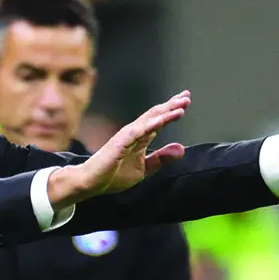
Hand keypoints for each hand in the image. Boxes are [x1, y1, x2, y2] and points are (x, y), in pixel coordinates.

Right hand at [48, 91, 190, 208]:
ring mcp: (126, 136)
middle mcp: (134, 132)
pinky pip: (137, 131)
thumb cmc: (113, 175)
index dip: (172, 110)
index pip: (158, 120)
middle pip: (155, 115)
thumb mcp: (144, 169)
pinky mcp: (119, 142)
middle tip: (186, 96)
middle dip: (171, 105)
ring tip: (180, 105)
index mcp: (140, 138)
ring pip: (149, 120)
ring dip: (165, 112)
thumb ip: (161, 158)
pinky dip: (150, 124)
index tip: (186, 101)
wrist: (92, 183)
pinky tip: (162, 119)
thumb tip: (182, 148)